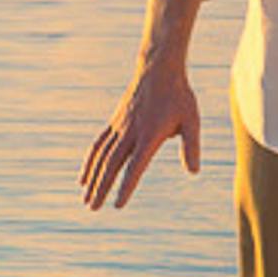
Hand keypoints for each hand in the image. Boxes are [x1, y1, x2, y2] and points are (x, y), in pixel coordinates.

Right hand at [81, 67, 205, 210]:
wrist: (158, 68)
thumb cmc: (179, 96)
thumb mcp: (191, 120)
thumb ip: (192, 146)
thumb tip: (194, 172)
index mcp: (149, 135)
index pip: (135, 167)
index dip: (126, 187)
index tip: (117, 205)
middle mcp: (130, 132)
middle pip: (111, 164)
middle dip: (100, 187)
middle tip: (92, 208)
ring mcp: (120, 126)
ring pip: (101, 155)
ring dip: (91, 177)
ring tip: (84, 196)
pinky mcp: (115, 121)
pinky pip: (99, 144)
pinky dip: (90, 161)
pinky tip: (85, 175)